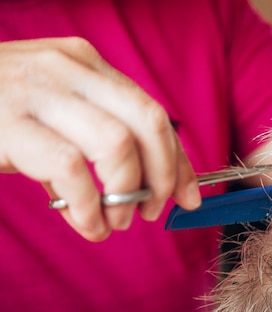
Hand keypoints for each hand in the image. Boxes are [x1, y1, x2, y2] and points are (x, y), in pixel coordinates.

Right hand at [0, 37, 200, 240]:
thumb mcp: (54, 108)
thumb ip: (96, 133)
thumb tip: (142, 185)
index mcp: (87, 64)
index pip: (154, 112)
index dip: (179, 160)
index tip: (190, 196)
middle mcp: (69, 68)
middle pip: (149, 121)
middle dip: (165, 175)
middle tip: (153, 210)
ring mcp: (38, 91)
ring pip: (117, 144)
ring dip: (127, 193)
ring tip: (117, 222)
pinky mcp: (7, 123)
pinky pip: (70, 169)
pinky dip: (87, 206)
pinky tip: (86, 223)